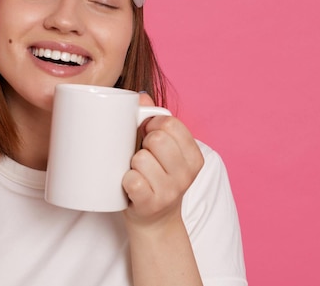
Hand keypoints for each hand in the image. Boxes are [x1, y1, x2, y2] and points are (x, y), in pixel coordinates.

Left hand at [122, 93, 203, 228]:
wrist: (154, 222)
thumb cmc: (154, 178)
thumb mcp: (160, 150)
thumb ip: (152, 120)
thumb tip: (141, 96)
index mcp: (194, 156)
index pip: (172, 123)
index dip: (153, 124)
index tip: (147, 133)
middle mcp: (187, 174)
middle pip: (157, 139)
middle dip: (142, 143)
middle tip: (140, 156)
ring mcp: (170, 191)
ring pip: (141, 159)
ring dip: (131, 164)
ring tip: (135, 172)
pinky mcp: (151, 204)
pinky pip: (132, 180)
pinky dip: (125, 180)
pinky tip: (129, 186)